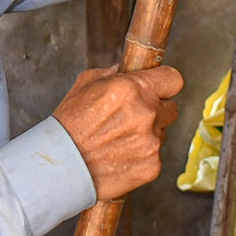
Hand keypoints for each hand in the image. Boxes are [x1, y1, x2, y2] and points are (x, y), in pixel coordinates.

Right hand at [52, 65, 183, 200]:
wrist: (61, 164)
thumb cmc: (70, 123)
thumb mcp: (88, 82)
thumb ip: (116, 74)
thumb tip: (132, 70)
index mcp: (134, 89)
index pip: (174, 79)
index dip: (165, 84)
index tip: (160, 88)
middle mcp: (147, 114)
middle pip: (171, 108)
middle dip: (156, 110)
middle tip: (132, 118)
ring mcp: (151, 142)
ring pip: (161, 133)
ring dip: (147, 134)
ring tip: (119, 140)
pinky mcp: (152, 166)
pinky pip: (155, 156)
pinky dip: (141, 156)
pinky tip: (120, 156)